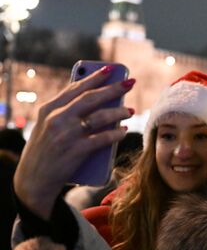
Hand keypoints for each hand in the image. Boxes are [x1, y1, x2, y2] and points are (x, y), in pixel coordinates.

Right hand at [14, 66, 134, 219]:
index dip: (95, 77)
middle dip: (113, 88)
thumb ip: (65, 111)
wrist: (33, 180)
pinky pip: (103, 138)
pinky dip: (116, 134)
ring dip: (119, 112)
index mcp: (49, 109)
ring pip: (100, 117)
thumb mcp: (47, 125)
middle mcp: (57, 118)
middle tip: (130, 82)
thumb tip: (97, 98)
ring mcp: (66, 134)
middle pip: (91, 98)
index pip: (75, 88)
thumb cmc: (45, 150)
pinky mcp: (76, 151)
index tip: (111, 69)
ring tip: (130, 110)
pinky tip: (123, 130)